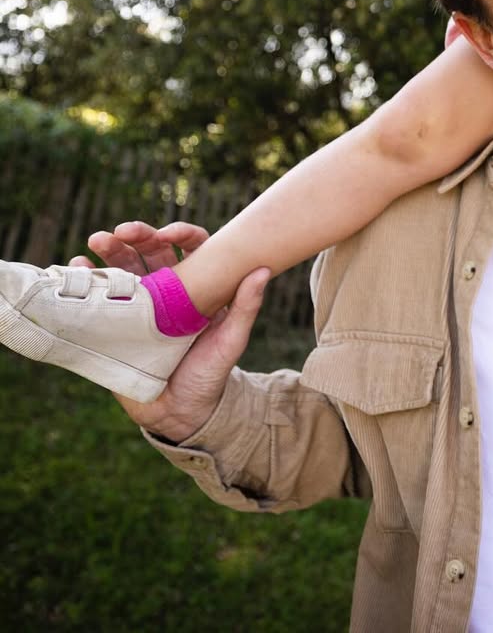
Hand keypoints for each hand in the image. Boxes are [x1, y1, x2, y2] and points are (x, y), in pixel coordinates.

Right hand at [71, 221, 270, 442]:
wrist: (183, 412)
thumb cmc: (212, 372)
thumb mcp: (232, 339)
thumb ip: (246, 306)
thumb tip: (264, 269)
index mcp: (197, 286)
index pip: (191, 249)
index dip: (181, 235)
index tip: (171, 234)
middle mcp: (167, 290)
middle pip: (152, 252)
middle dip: (138, 236)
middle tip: (122, 231)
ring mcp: (140, 306)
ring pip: (125, 268)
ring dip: (110, 250)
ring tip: (97, 242)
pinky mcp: (117, 325)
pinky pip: (101, 298)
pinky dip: (88, 280)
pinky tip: (78, 269)